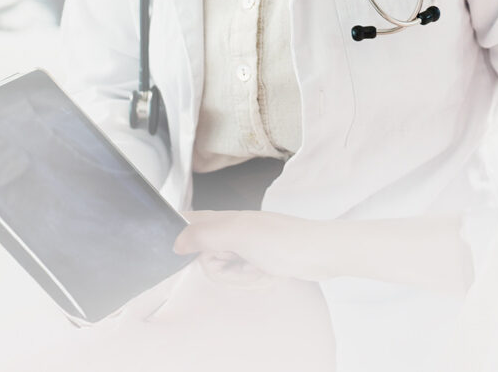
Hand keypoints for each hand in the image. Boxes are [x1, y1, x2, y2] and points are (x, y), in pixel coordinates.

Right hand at [173, 210, 328, 283]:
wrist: (322, 253)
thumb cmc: (282, 242)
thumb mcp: (236, 236)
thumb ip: (203, 236)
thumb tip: (175, 242)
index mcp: (224, 218)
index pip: (190, 222)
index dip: (182, 237)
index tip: (182, 256)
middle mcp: (233, 230)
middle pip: (206, 252)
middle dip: (218, 265)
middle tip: (236, 263)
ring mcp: (248, 246)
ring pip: (225, 266)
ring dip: (237, 274)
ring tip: (256, 270)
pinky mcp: (261, 260)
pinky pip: (243, 273)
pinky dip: (251, 277)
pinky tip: (265, 274)